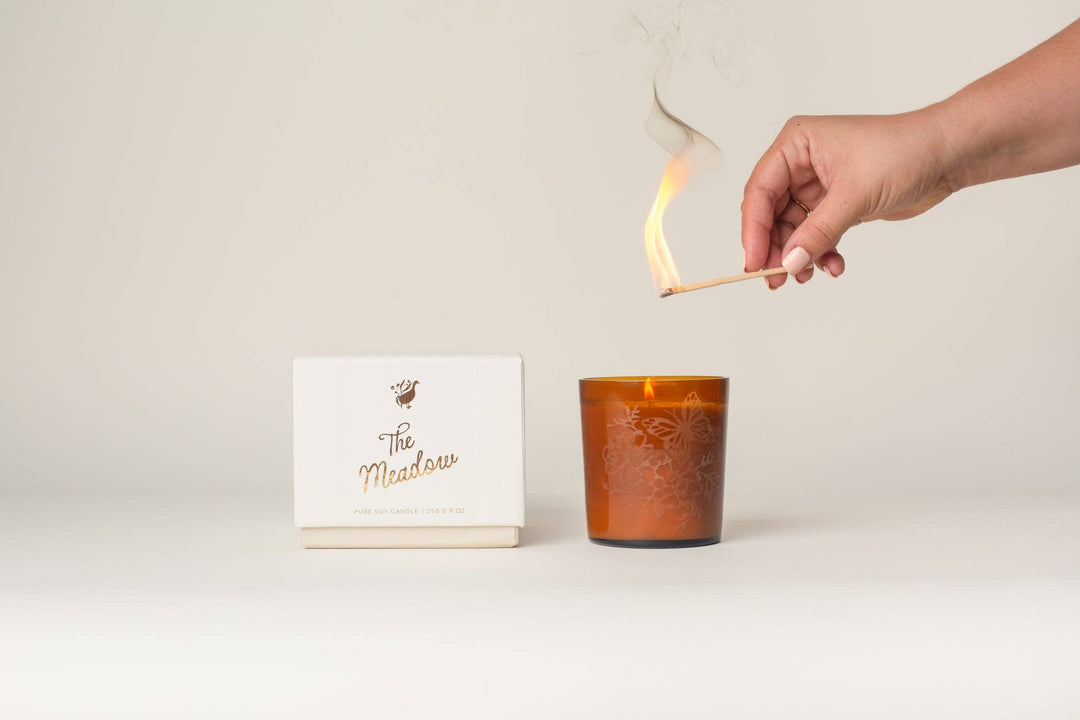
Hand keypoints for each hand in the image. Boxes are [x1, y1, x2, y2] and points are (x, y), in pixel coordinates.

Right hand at [741, 108, 957, 287]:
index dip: (753, 230)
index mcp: (796, 144)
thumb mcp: (855, 194)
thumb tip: (789, 263)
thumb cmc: (905, 151)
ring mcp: (818, 184)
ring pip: (792, 228)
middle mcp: (801, 162)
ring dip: (799, 255)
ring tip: (806, 277)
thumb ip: (818, 231)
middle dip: (775, 248)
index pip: (760, 191)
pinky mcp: (837, 202)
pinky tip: (834, 265)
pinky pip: (816, 234)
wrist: (949, 154)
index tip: (754, 262)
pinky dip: (820, 252)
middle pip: (771, 213)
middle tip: (776, 279)